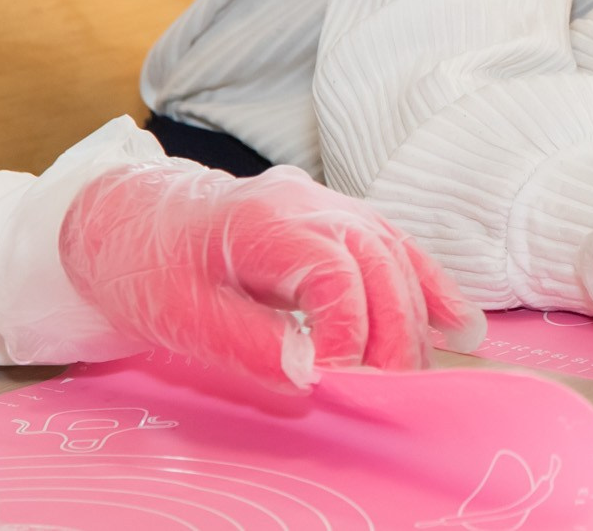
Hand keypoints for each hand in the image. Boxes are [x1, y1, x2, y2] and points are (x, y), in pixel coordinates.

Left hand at [58, 164, 480, 390]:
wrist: (136, 216)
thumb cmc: (150, 264)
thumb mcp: (177, 314)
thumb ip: (246, 344)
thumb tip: (309, 378)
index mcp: (263, 222)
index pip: (333, 272)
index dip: (348, 329)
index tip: (338, 380)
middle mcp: (310, 204)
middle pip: (377, 261)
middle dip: (395, 330)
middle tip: (394, 387)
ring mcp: (332, 207)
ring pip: (396, 252)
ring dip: (420, 312)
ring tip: (425, 367)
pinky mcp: (342, 221)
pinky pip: (399, 247)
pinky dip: (430, 285)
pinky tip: (456, 322)